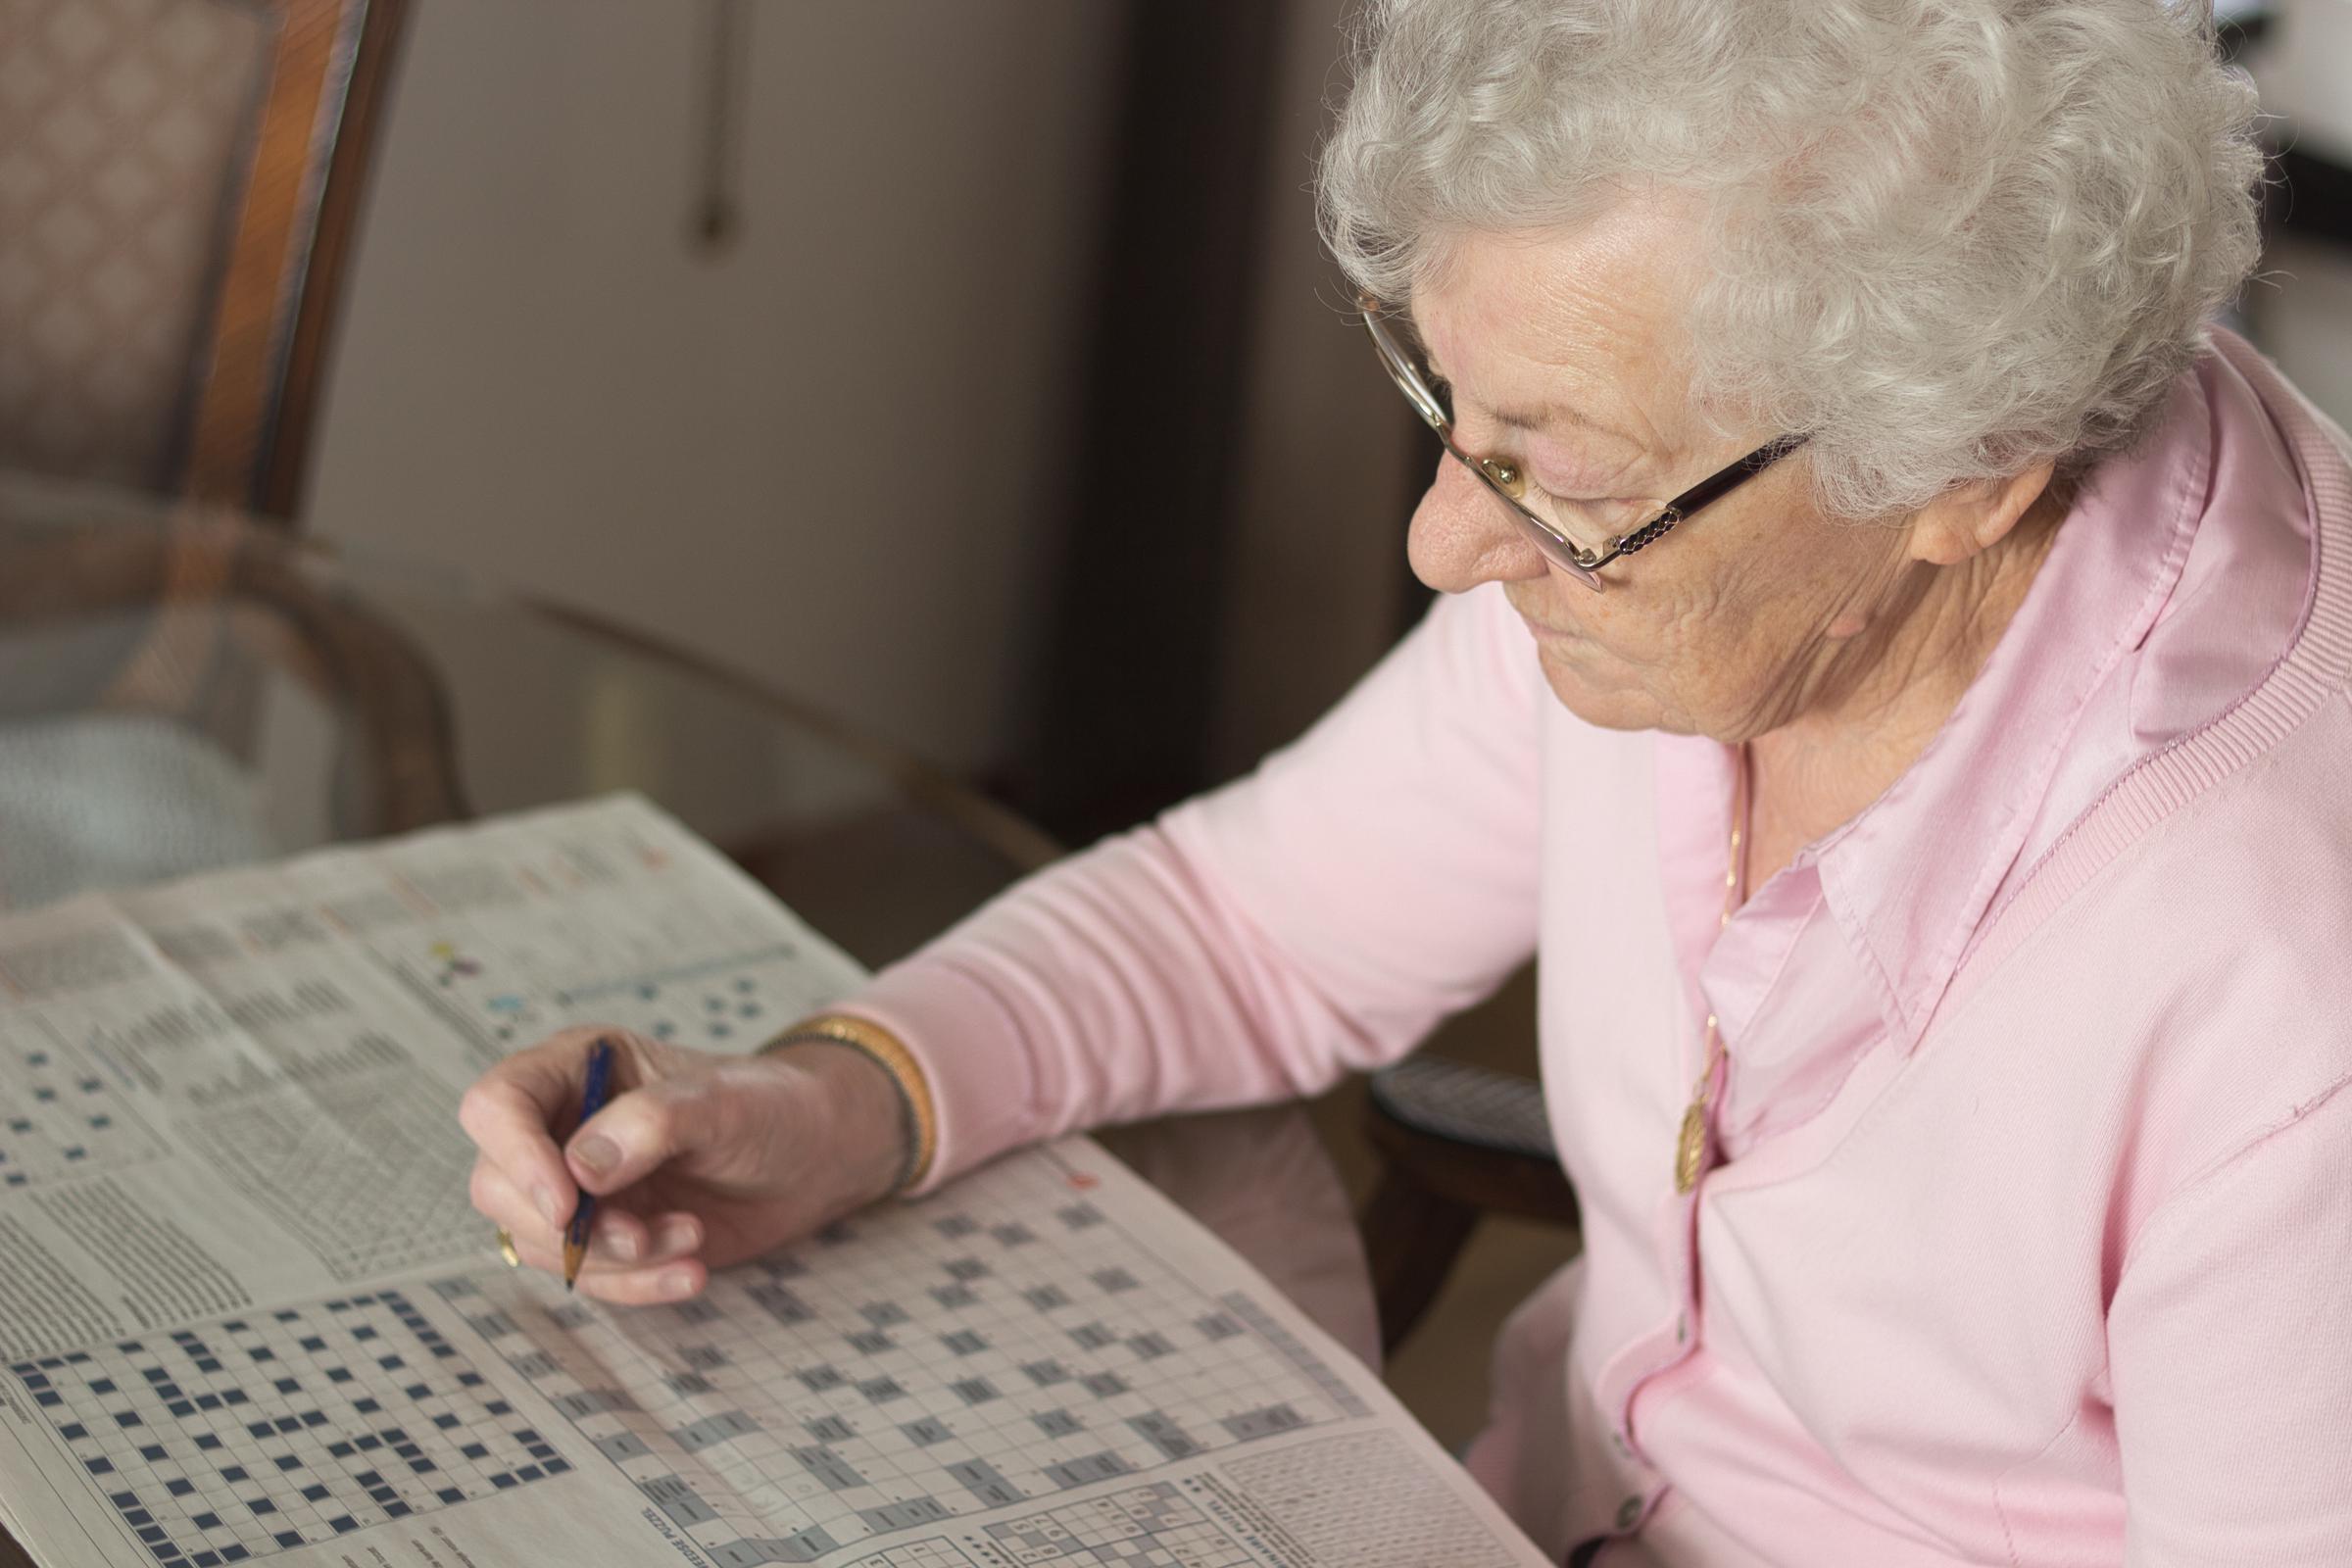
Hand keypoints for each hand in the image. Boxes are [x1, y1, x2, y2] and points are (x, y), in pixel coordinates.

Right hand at [458, 1026, 909, 1303]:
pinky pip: (589, 1275)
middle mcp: (563, 1125)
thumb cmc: (770, 1106)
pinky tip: (691, 1273)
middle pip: (499, 1186)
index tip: (567, 1205)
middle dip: (568, 1227)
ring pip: (540, 1242)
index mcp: (577, 1068)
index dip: (515, 1157)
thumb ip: (652, 1124)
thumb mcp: (722, 1103)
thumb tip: (580, 1170)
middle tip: (640, 1236)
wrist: (816, 1155)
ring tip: (691, 1237)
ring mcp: (580, 1185)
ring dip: (612, 1260)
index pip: (497, 1104)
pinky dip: (636, 1285)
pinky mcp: (607, 1234)